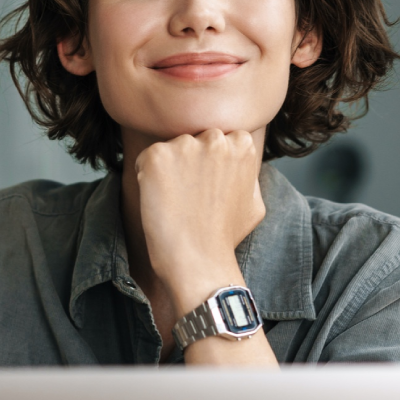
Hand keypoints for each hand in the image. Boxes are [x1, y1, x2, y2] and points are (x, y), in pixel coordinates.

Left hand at [134, 129, 265, 311]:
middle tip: (189, 196)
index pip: (217, 138)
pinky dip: (146, 177)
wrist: (199, 261)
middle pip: (193, 139)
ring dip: (168, 170)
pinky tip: (160, 201)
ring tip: (175, 202)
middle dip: (188, 161)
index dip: (209, 163)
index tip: (207, 187)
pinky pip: (145, 159)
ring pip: (170, 149)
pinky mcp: (157, 157)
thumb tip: (241, 162)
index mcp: (241, 144)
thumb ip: (248, 174)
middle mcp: (215, 138)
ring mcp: (185, 145)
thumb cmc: (225, 237)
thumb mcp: (254, 202)